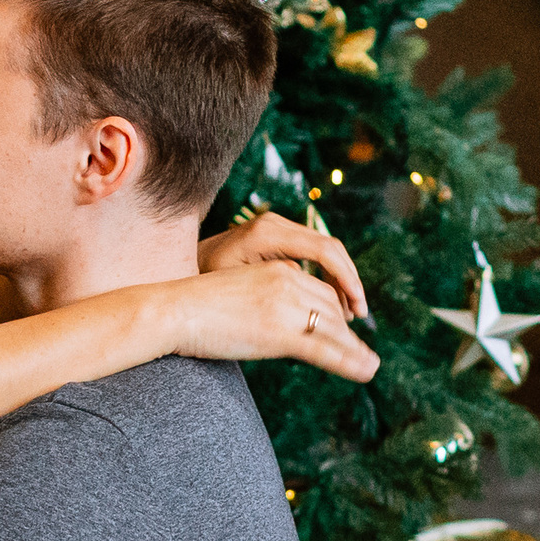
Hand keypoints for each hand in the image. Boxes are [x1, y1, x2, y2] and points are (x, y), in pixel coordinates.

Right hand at [165, 259, 380, 382]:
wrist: (174, 310)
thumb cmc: (194, 307)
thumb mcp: (237, 294)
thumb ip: (262, 301)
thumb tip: (271, 322)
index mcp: (278, 269)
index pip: (320, 290)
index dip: (335, 312)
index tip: (344, 329)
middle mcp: (289, 281)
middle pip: (332, 309)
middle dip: (346, 333)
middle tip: (360, 354)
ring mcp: (287, 307)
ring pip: (333, 330)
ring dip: (355, 351)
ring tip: (370, 367)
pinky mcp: (282, 333)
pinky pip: (325, 350)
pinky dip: (350, 362)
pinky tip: (366, 371)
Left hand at [198, 211, 368, 319]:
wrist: (181, 269)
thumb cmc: (202, 284)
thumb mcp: (237, 291)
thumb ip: (274, 292)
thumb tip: (316, 307)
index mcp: (268, 233)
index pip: (324, 249)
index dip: (345, 279)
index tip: (356, 308)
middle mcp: (276, 224)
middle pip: (331, 249)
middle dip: (348, 283)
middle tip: (358, 315)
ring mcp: (278, 229)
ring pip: (326, 253)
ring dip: (340, 283)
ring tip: (348, 315)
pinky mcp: (278, 240)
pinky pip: (314, 256)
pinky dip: (326, 279)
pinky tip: (330, 305)